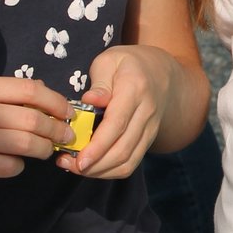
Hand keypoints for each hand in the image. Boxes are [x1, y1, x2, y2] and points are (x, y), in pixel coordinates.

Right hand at [0, 75, 73, 180]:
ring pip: (24, 143)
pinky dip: (19, 166)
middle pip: (32, 118)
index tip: (67, 111)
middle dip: (56, 129)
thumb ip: (1, 93)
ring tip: (46, 150)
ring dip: (43, 149)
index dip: (56, 101)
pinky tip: (15, 163)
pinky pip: (7, 166)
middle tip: (65, 136)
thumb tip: (43, 95)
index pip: (30, 90)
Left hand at [57, 45, 177, 178]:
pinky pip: (131, 163)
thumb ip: (99, 82)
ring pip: (128, 161)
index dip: (98, 146)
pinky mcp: (148, 140)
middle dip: (95, 164)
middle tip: (69, 165)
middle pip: (122, 148)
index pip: (117, 123)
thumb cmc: (128, 64)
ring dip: (101, 171)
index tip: (79, 160)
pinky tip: (92, 166)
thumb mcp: (110, 61)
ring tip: (76, 167)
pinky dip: (110, 171)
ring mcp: (150, 129)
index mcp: (135, 88)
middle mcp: (147, 112)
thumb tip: (89, 101)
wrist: (163, 72)